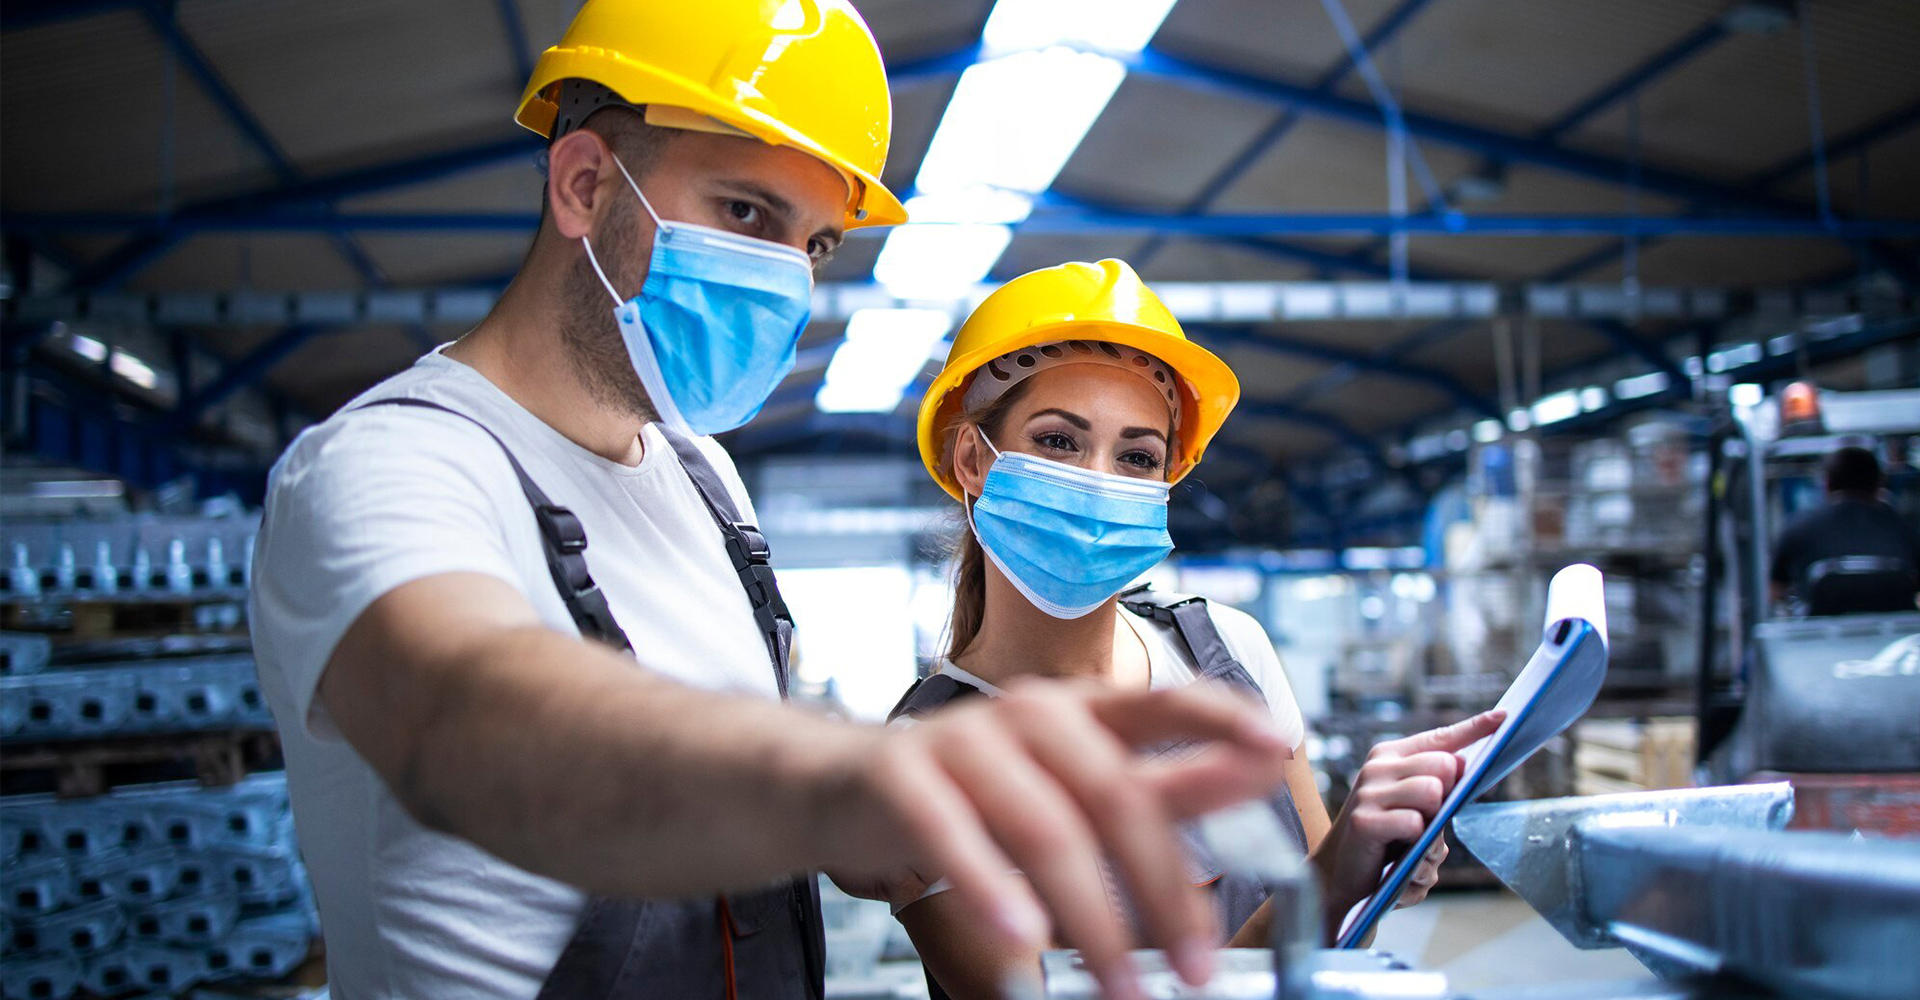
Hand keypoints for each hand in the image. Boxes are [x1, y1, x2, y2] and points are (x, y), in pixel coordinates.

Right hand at [810, 679, 1294, 999]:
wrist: (845, 784)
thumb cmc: (979, 788)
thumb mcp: (1080, 783)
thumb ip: (1172, 782)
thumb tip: (1262, 765)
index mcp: (1083, 711)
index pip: (1163, 700)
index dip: (1222, 716)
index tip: (1281, 746)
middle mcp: (1030, 714)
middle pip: (1114, 794)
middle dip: (1163, 888)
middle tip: (1197, 968)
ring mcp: (965, 740)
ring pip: (1044, 828)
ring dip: (1089, 920)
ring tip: (1121, 987)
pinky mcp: (904, 774)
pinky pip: (953, 836)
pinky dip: (991, 892)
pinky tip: (1022, 945)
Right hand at [1310, 710, 1503, 936]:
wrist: (1340, 872)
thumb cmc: (1386, 839)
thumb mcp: (1414, 807)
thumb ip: (1438, 786)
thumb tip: (1463, 765)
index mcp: (1392, 756)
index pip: (1441, 737)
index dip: (1475, 728)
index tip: (1504, 716)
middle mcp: (1378, 767)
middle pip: (1444, 765)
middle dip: (1448, 795)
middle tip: (1427, 820)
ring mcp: (1369, 792)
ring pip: (1432, 791)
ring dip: (1433, 824)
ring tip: (1415, 843)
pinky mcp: (1365, 821)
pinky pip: (1414, 824)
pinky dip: (1416, 844)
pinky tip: (1398, 853)